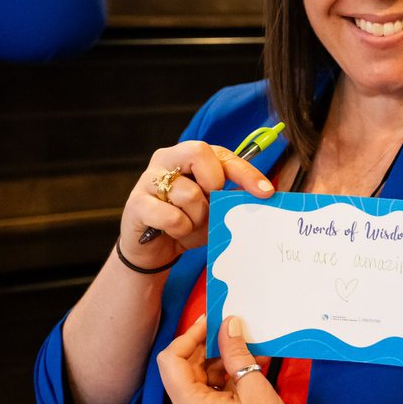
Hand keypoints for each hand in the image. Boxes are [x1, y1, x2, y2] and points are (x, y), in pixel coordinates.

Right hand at [119, 141, 274, 267]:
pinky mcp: (136, 203)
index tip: (265, 191)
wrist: (152, 251)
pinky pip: (171, 216)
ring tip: (190, 225)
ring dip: (197, 217)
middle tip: (213, 203)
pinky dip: (180, 229)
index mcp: (189, 156)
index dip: (246, 172)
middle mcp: (167, 159)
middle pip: (198, 151)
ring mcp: (148, 179)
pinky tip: (174, 231)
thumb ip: (230, 196)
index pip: (222, 154)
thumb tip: (262, 194)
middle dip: (214, 183)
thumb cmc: (186, 223)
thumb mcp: (213, 209)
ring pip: (188, 193)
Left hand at [157, 315, 316, 403]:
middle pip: (185, 369)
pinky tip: (251, 369)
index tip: (212, 321)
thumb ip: (236, 354)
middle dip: (209, 347)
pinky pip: (209, 395)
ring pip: (199, 381)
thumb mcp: (254, 388)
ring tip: (252, 351)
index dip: (188, 336)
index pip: (171, 360)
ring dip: (222, 363)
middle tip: (234, 330)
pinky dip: (226, 379)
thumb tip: (228, 324)